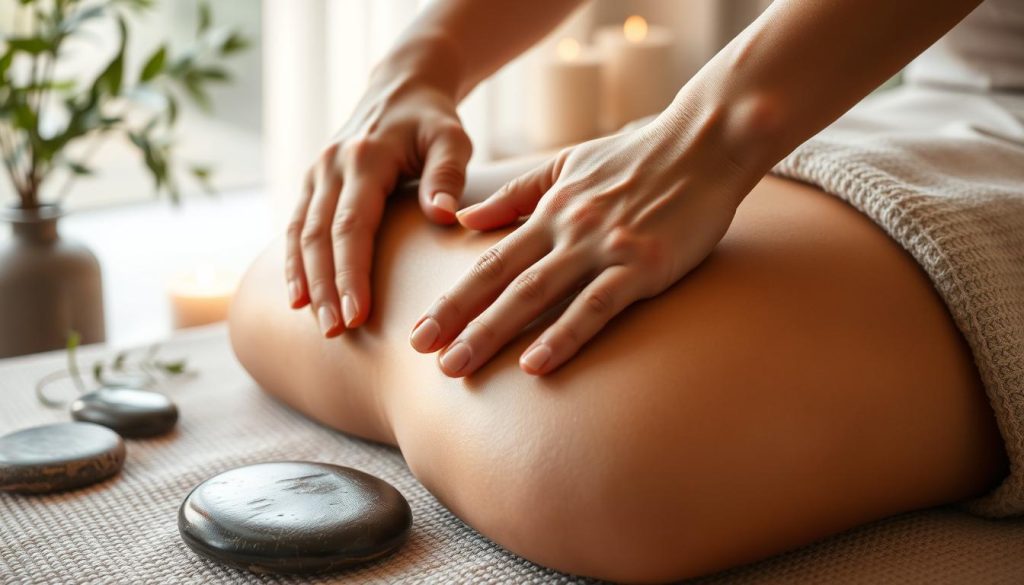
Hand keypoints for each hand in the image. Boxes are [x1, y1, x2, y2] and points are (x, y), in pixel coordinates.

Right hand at [286, 69, 471, 335]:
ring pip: (300, 234)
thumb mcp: (451, 138)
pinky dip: (294, 263)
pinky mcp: (312, 182)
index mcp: (365, 157)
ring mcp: (316, 173)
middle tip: (336, 331)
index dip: (351, 272)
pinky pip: (296, 226)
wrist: (400, 87)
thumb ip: (447, 175)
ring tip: (317, 323)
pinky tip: (299, 297)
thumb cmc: (433, 120)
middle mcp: (332, 165)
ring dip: (306, 281)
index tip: (359, 315)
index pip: (352, 225)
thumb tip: (444, 217)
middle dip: (325, 287)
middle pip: (319, 236)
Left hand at [409, 117, 753, 376]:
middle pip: (501, 281)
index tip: (420, 330)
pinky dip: (564, 335)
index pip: (489, 261)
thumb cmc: (638, 156)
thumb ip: (516, 196)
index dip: (452, 298)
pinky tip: (536, 366)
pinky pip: (596, 305)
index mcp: (550, 211)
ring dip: (492, 332)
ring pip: (536, 294)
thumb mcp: (567, 166)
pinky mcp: (643, 265)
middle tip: (421, 355)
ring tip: (456, 367)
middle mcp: (567, 230)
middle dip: (457, 320)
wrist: (705, 142)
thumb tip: (466, 219)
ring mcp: (604, 248)